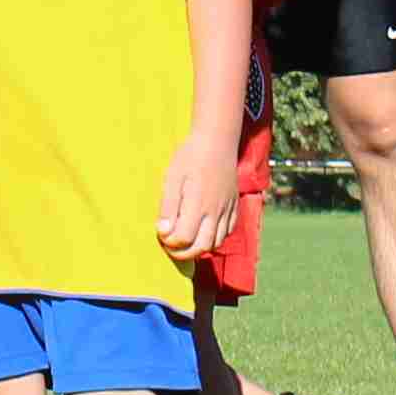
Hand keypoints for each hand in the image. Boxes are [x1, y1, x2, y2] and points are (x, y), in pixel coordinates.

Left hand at [157, 130, 235, 260]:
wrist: (217, 141)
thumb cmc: (190, 157)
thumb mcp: (172, 178)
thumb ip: (168, 207)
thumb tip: (163, 232)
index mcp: (198, 204)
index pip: (185, 238)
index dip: (170, 243)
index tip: (162, 235)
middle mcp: (215, 211)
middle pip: (202, 247)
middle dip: (184, 254)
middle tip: (171, 247)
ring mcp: (227, 209)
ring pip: (216, 242)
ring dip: (200, 248)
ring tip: (185, 241)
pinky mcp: (234, 205)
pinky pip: (228, 231)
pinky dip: (216, 238)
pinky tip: (204, 232)